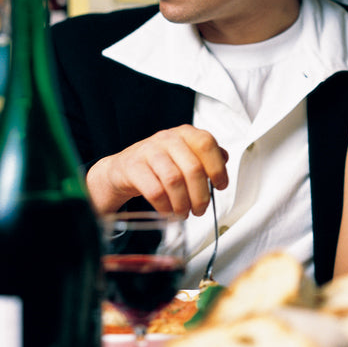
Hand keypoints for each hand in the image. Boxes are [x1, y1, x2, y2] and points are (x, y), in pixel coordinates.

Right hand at [87, 124, 228, 217]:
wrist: (123, 169)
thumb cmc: (160, 164)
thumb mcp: (184, 155)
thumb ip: (205, 157)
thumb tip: (224, 160)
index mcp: (185, 133)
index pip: (207, 144)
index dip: (217, 168)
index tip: (220, 186)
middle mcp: (167, 138)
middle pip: (192, 168)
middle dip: (200, 195)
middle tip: (200, 209)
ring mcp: (148, 151)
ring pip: (174, 180)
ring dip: (182, 203)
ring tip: (184, 213)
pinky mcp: (132, 167)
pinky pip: (154, 191)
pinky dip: (165, 206)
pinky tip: (168, 212)